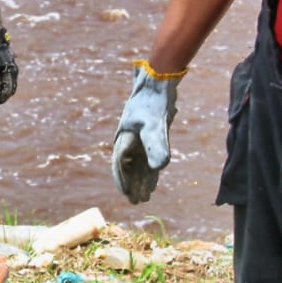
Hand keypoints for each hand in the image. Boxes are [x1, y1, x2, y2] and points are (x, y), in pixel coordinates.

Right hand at [111, 63, 179, 204]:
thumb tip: (160, 167)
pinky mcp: (149, 134)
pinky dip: (150, 169)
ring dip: (141, 179)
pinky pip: (147, 156)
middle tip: (136, 202)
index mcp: (124, 137)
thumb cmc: (154, 101)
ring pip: (138, 163)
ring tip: (145, 196)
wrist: (160, 80)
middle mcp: (128, 139)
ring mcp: (139, 137)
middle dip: (132, 184)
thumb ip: (157, 145)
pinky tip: (154, 181)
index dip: (123, 180)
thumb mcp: (156, 124)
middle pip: (128, 167)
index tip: (127, 195)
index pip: (120, 164)